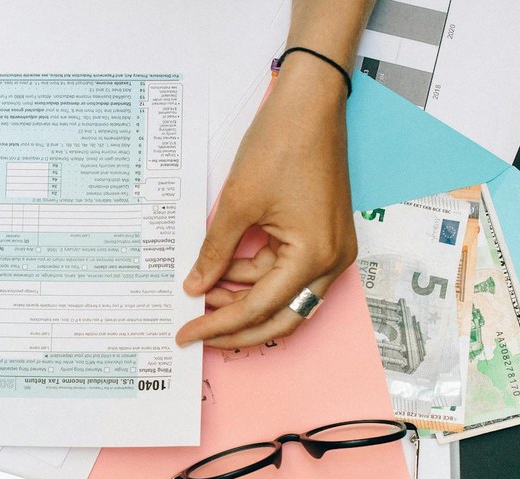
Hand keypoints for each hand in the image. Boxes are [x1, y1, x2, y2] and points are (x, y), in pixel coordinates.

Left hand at [176, 61, 357, 348]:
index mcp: (314, 256)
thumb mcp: (237, 204)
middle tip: (198, 332)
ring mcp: (332, 249)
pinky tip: (224, 271)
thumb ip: (215, 253)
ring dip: (245, 298)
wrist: (309, 103)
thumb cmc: (280, 145)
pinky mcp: (323, 236)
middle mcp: (332, 260)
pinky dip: (256, 275)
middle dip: (237, 327)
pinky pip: (288, 270)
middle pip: (281, 317)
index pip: (259, 307)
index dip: (219, 325)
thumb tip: (196, 288)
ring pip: (284, 295)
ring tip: (202, 291)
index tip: (186, 334)